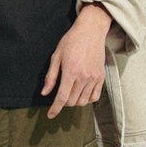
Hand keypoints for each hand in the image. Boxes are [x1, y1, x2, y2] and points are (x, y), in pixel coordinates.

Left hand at [40, 4, 110, 118]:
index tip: (50, 115)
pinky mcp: (101, 77)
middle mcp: (84, 77)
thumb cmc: (71, 41)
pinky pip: (95, 97)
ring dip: (75, 101)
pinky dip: (87, 99)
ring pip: (83, 101)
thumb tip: (44, 93)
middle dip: (63, 102)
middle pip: (72, 101)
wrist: (91, 31)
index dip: (55, 109)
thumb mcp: (56, 56)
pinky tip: (81, 92)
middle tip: (60, 94)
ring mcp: (94, 78)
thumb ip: (51, 76)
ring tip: (70, 92)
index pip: (62, 98)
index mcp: (71, 72)